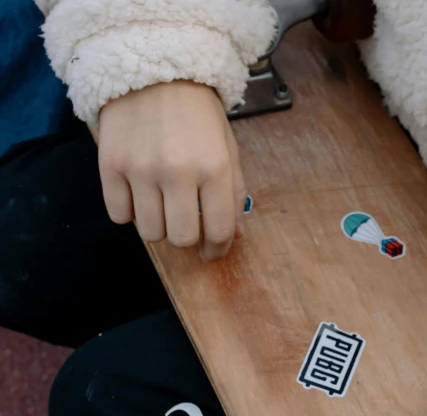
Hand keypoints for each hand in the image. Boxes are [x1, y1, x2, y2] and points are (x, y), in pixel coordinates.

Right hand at [98, 81, 245, 260]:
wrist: (155, 71)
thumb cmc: (198, 114)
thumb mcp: (227, 149)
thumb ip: (233, 194)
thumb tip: (234, 237)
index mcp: (215, 167)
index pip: (219, 230)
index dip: (217, 250)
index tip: (211, 251)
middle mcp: (178, 171)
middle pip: (182, 237)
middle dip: (188, 239)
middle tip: (187, 225)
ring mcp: (141, 168)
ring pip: (149, 232)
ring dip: (159, 227)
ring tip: (163, 206)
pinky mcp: (110, 165)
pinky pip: (119, 215)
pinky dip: (130, 213)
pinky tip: (140, 194)